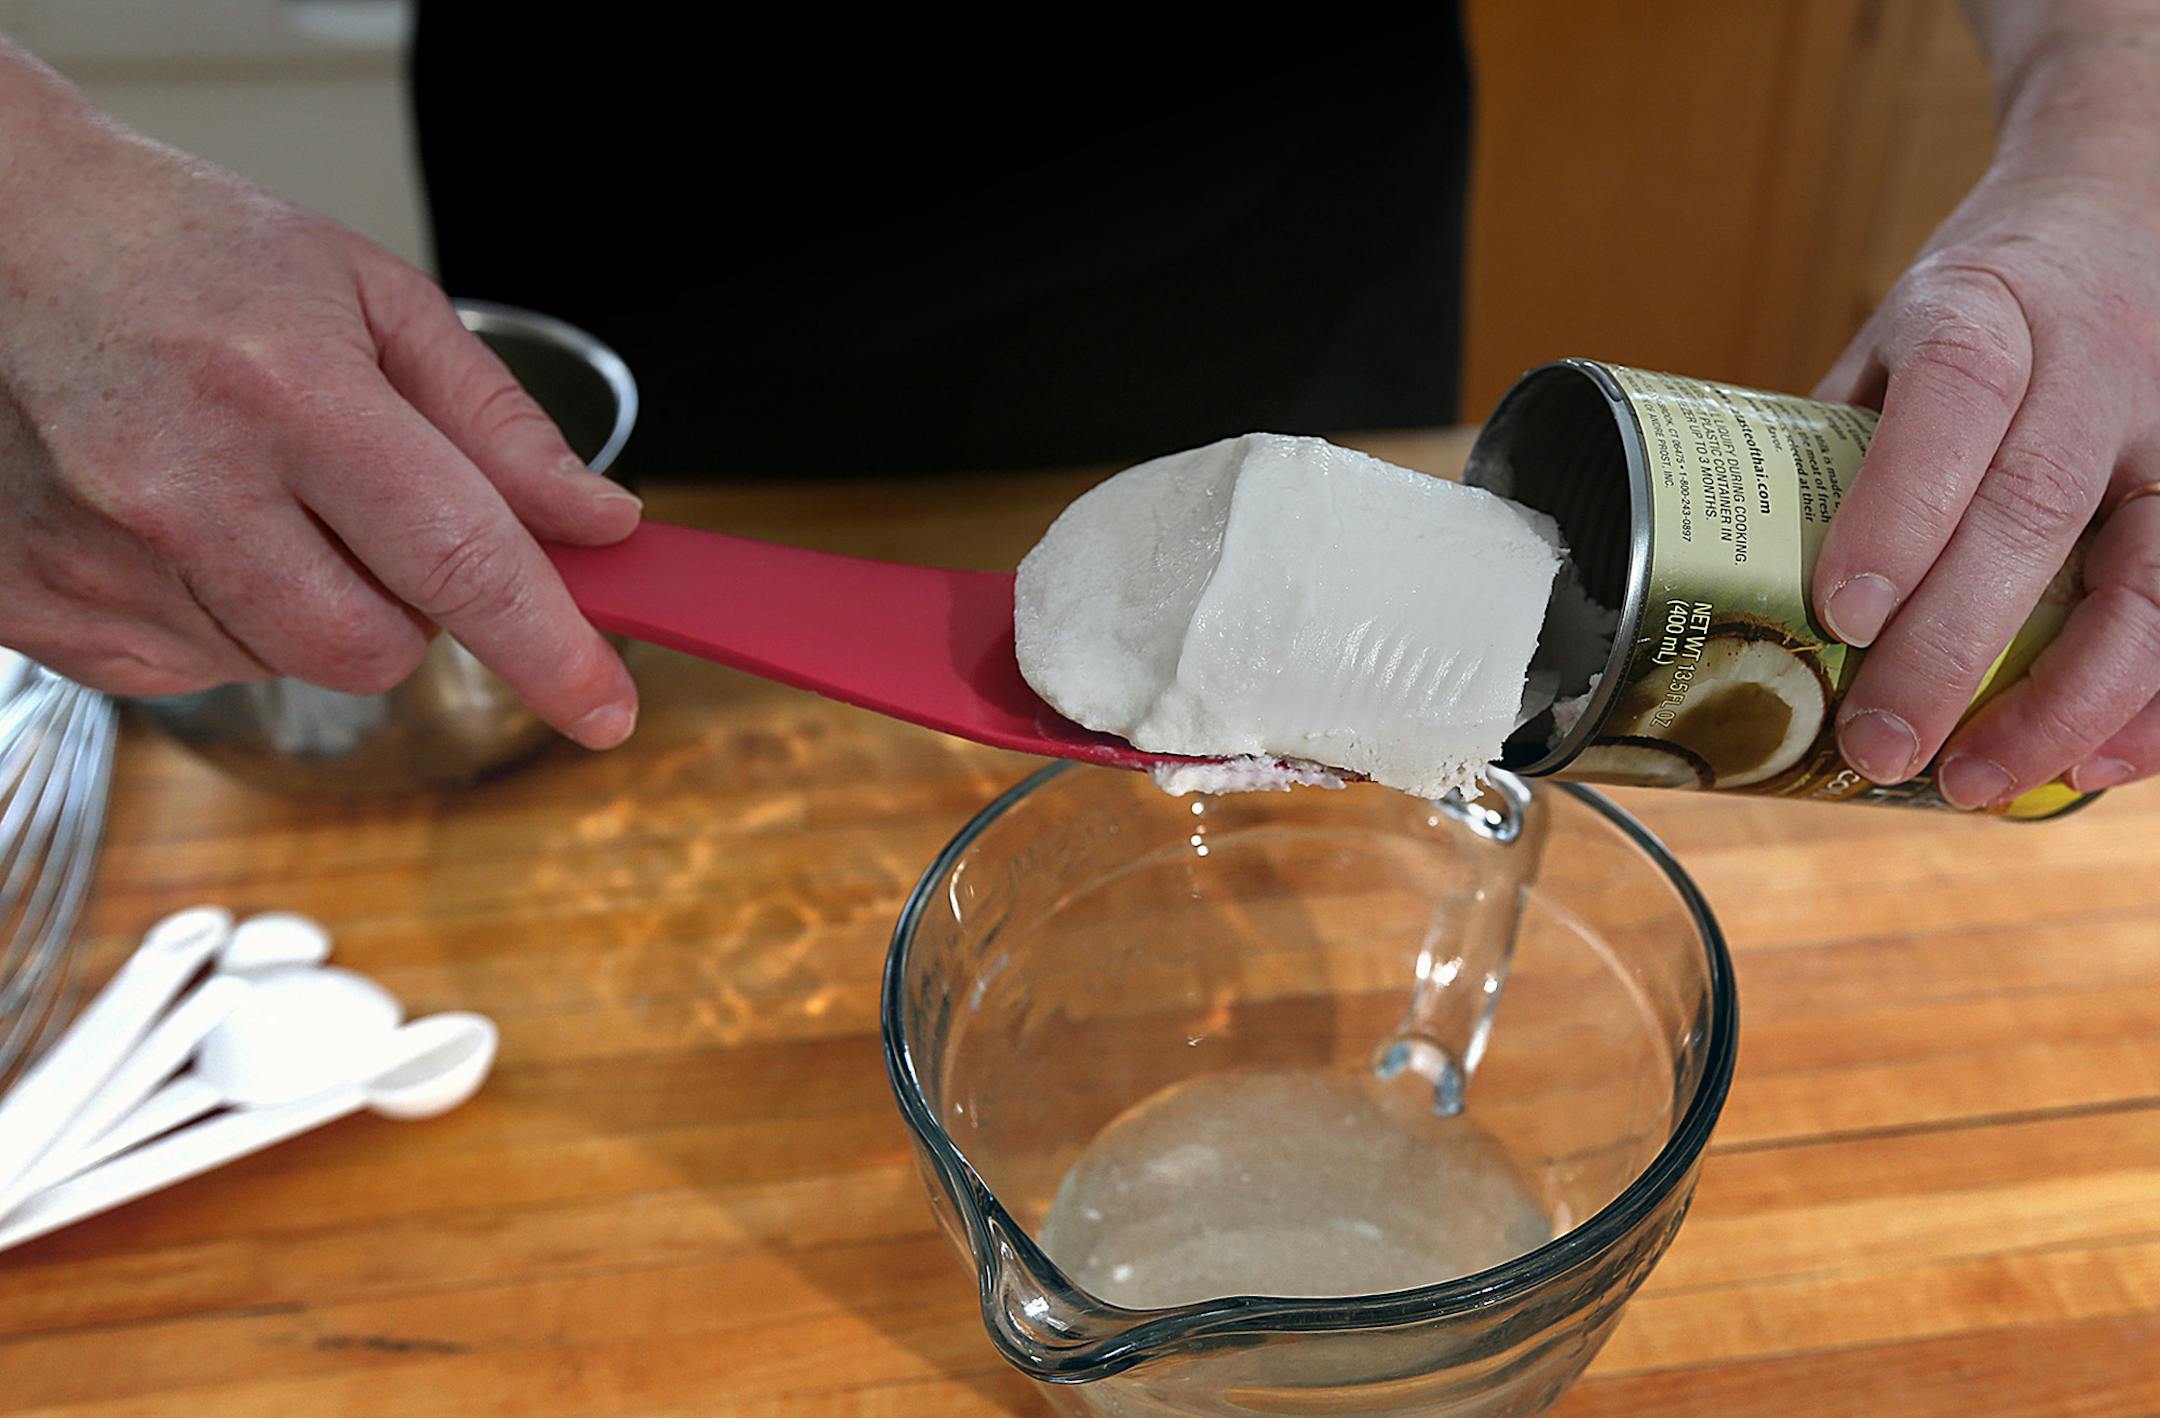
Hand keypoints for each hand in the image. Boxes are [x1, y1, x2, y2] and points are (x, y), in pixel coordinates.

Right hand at [0, 50, 640, 746]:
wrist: (0, 231)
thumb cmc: (192, 255)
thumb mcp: (375, 300)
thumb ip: (497, 427)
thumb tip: (597, 525)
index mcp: (288, 396)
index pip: (459, 562)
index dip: (548, 651)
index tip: (605, 710)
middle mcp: (184, 490)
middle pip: (374, 651)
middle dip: (407, 606)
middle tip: (365, 510)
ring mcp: (99, 560)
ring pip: (285, 665)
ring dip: (306, 605)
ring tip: (249, 488)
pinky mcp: (36, 608)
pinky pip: (190, 673)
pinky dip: (220, 619)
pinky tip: (185, 525)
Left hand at [1811, 40, 2159, 804]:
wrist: (2127, 205)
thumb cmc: (1989, 298)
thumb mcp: (1895, 334)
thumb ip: (1842, 447)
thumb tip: (1748, 589)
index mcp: (1985, 312)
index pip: (1951, 401)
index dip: (1900, 510)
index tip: (1845, 614)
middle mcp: (2095, 362)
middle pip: (2034, 510)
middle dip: (1954, 647)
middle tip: (1881, 747)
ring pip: (2150, 573)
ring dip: (2066, 698)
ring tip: (1977, 783)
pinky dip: (2154, 701)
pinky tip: (2094, 765)